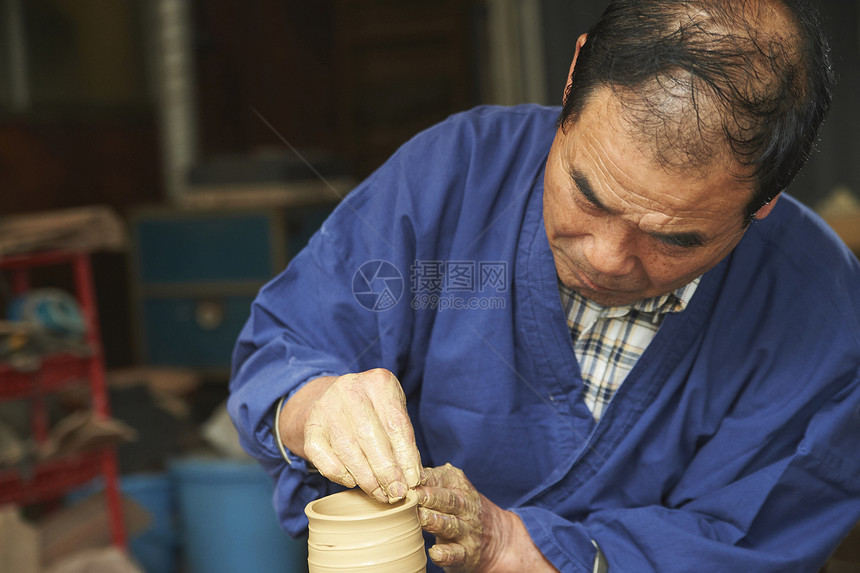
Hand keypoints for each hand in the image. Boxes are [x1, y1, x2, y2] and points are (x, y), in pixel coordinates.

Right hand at [299, 369, 421, 502]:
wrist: (333, 400)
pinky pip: (324, 459)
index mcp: (378, 382)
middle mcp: (349, 390)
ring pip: (348, 451)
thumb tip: (411, 477)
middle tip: (397, 493)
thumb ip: (404, 440)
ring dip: (367, 479)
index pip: (396, 423)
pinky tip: (354, 482)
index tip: (412, 480)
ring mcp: (326, 408)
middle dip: (386, 471)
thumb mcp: (392, 413)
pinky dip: (341, 475)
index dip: (406, 456)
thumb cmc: (372, 410)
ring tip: (381, 494)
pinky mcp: (310, 428)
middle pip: (370, 437)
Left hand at [416, 464, 557, 572]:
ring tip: (420, 518)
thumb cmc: (461, 507)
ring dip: (435, 521)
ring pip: (450, 525)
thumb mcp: (451, 487)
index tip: (407, 478)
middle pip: (448, 500)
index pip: (441, 478)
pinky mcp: (466, 553)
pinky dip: (445, 554)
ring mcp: (467, 530)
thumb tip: (402, 466)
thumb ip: (429, 478)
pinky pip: (456, 554)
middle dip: (431, 497)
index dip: (423, 478)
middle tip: (414, 495)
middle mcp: (465, 506)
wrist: (497, 537)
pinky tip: (434, 553)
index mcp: (459, 485)